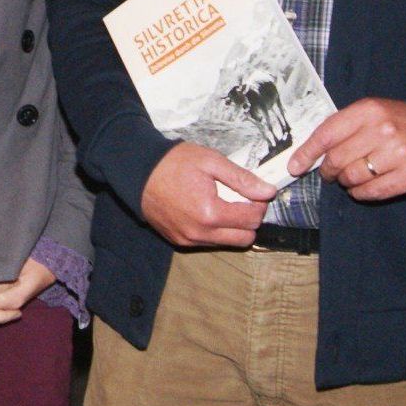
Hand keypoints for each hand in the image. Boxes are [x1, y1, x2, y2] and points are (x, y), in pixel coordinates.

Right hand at [141, 141, 276, 247]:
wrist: (137, 171)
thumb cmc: (174, 162)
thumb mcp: (210, 162)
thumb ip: (242, 178)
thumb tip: (269, 191)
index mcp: (210, 213)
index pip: (252, 219)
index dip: (259, 204)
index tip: (253, 192)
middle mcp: (200, 233)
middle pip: (244, 238)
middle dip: (249, 220)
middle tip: (241, 200)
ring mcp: (188, 240)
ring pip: (227, 243)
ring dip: (232, 227)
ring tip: (221, 204)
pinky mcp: (178, 242)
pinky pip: (208, 243)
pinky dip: (214, 231)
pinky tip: (205, 210)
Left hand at [288, 97, 405, 200]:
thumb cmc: (400, 123)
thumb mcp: (373, 113)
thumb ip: (343, 127)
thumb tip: (308, 153)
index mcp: (368, 110)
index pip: (326, 134)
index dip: (307, 153)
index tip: (294, 167)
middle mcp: (383, 130)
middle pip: (337, 159)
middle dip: (328, 171)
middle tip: (331, 174)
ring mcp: (400, 153)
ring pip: (353, 178)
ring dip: (347, 183)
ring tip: (352, 178)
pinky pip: (373, 192)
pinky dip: (362, 194)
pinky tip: (363, 188)